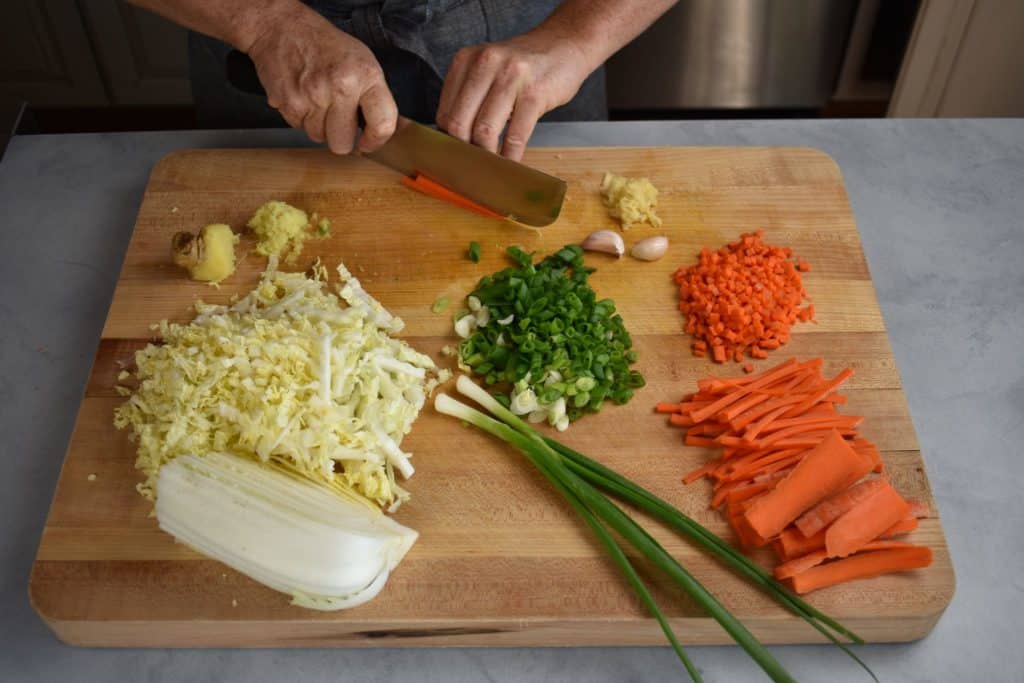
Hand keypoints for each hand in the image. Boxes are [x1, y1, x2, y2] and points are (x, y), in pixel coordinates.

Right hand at [246, 6, 396, 153]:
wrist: (284, 28)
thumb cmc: (327, 46)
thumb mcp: (364, 62)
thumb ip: (379, 97)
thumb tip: (396, 128)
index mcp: (365, 76)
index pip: (382, 124)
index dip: (376, 141)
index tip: (368, 143)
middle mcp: (340, 86)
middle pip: (342, 144)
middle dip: (340, 137)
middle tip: (337, 118)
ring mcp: (312, 96)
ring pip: (319, 137)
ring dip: (319, 125)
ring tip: (318, 100)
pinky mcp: (288, 102)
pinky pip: (299, 127)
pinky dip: (301, 117)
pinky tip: (303, 96)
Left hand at [436, 30, 590, 160]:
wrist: (565, 44)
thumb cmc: (524, 65)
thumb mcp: (488, 69)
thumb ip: (469, 96)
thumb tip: (455, 139)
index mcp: (466, 60)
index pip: (444, 112)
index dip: (449, 140)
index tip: (457, 154)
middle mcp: (485, 64)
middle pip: (459, 123)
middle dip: (464, 151)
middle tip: (472, 165)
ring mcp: (510, 78)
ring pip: (484, 131)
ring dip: (487, 156)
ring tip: (490, 166)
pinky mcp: (534, 93)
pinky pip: (516, 135)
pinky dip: (511, 156)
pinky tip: (511, 163)